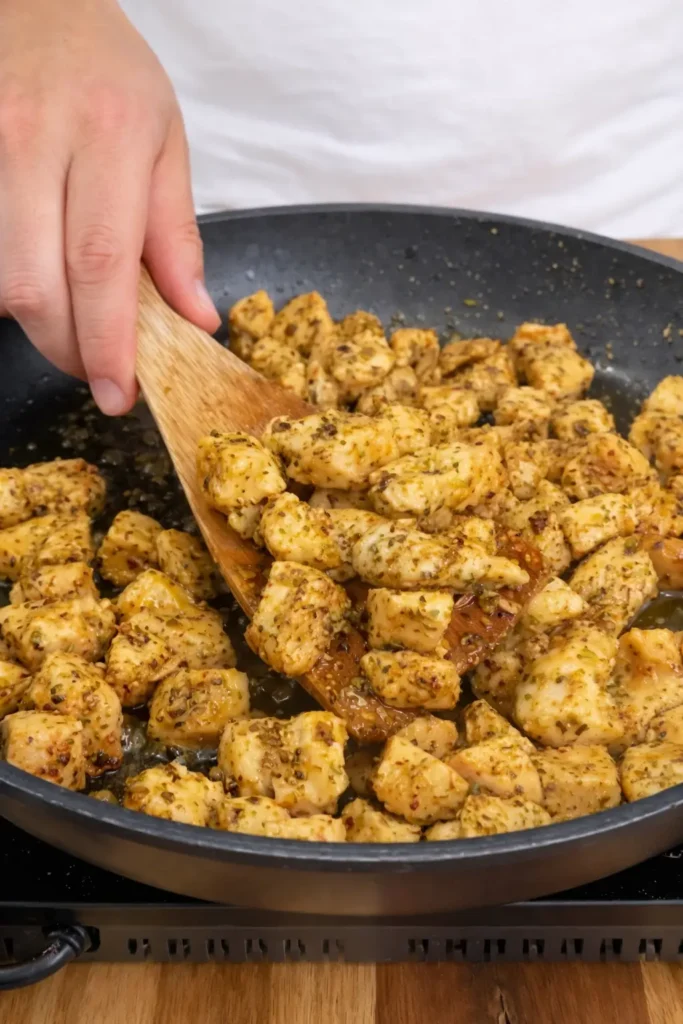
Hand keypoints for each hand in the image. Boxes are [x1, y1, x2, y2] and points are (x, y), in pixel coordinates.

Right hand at [0, 0, 219, 414]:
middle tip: (99, 372)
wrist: (33, 4)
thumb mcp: (164, 141)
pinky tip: (43, 284)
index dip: (107, 341)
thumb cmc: (107, 74)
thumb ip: (176, 234)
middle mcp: (34, 138)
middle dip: (67, 350)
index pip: (101, 263)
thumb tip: (194, 317)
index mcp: (106, 134)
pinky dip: (12, 289)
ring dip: (38, 326)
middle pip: (36, 285)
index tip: (119, 391)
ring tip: (76, 327)